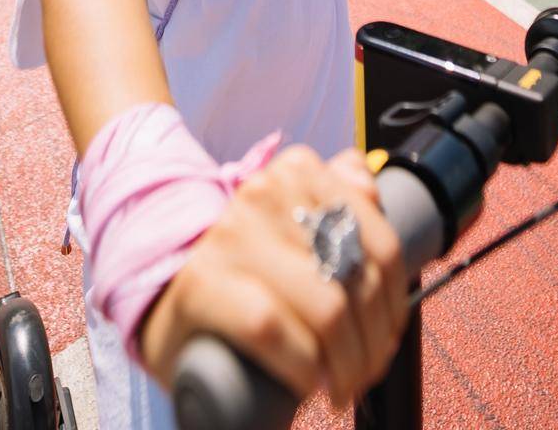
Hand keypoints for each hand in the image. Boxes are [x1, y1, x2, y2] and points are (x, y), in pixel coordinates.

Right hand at [139, 144, 408, 411]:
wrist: (162, 290)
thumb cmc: (241, 268)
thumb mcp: (288, 221)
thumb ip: (331, 192)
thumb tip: (367, 177)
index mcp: (295, 171)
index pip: (378, 238)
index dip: (395, 299)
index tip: (387, 334)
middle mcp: (264, 192)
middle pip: (355, 277)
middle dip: (373, 341)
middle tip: (363, 373)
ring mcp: (230, 235)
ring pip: (325, 307)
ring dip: (346, 364)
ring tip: (340, 386)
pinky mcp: (202, 283)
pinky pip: (272, 328)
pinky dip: (302, 366)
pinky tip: (308, 384)